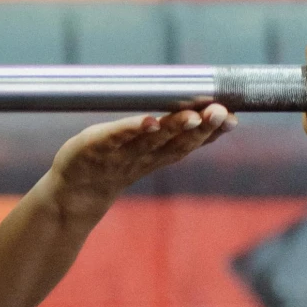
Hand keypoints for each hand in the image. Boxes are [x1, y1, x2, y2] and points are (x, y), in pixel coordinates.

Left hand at [46, 104, 231, 222]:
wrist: (73, 193)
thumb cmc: (112, 163)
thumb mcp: (146, 150)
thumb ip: (175, 134)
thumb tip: (210, 112)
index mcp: (157, 154)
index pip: (190, 142)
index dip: (212, 132)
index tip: (233, 118)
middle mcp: (142, 155)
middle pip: (175, 141)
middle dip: (199, 127)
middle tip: (219, 113)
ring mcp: (119, 153)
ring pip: (150, 141)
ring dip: (172, 127)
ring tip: (191, 117)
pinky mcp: (94, 147)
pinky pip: (114, 137)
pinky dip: (131, 129)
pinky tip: (148, 121)